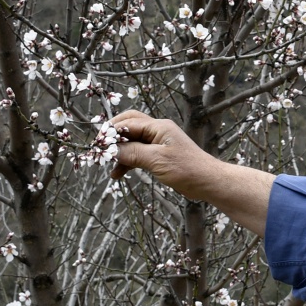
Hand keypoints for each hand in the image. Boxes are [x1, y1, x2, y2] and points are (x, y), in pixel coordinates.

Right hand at [109, 110, 274, 234]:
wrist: (207, 182)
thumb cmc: (187, 169)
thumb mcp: (157, 161)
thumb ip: (133, 154)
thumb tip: (111, 150)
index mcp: (158, 127)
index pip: (128, 123)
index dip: (111, 132)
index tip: (97, 144)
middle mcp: (157, 131)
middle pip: (129, 126)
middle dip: (113, 137)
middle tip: (100, 149)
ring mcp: (158, 143)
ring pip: (132, 142)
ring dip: (119, 152)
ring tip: (107, 166)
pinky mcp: (159, 156)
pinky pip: (138, 154)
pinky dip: (128, 162)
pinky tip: (118, 174)